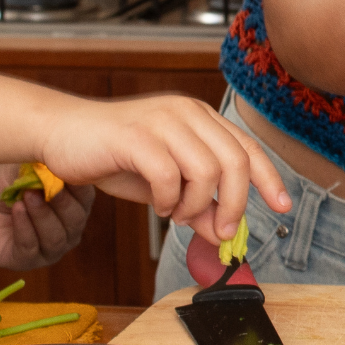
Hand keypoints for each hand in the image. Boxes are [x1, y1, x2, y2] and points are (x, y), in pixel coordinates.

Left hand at [0, 165, 94, 273]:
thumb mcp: (23, 170)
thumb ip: (43, 168)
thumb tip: (61, 161)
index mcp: (72, 204)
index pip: (86, 197)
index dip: (80, 185)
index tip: (68, 169)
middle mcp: (67, 228)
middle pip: (76, 219)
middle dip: (63, 202)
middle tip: (48, 186)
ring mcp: (48, 248)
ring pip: (56, 237)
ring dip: (43, 215)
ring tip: (27, 196)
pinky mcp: (24, 260)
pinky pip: (31, 247)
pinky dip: (25, 227)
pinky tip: (16, 210)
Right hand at [36, 95, 291, 245]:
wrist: (61, 133)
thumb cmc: (114, 156)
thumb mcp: (163, 184)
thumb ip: (195, 202)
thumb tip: (223, 231)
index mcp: (200, 119)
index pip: (248, 147)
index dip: (269, 178)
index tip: (283, 206)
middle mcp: (187, 113)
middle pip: (235, 161)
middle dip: (236, 203)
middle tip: (222, 230)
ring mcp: (163, 121)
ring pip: (207, 169)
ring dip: (196, 204)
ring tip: (177, 214)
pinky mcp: (135, 135)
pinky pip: (169, 174)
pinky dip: (169, 200)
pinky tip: (159, 206)